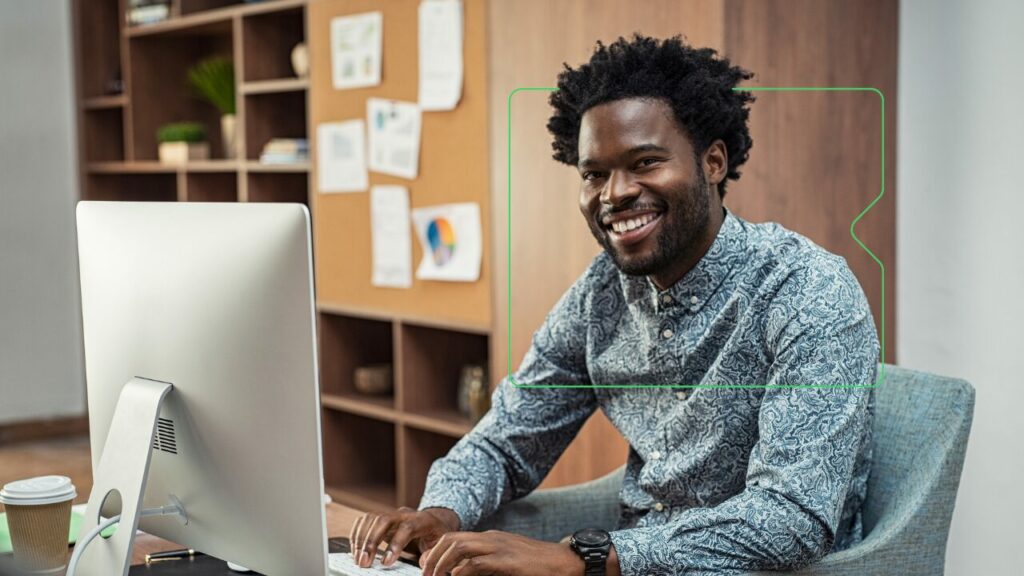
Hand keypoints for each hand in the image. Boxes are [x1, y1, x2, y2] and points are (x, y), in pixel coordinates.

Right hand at [349, 506, 459, 567]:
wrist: (434, 522)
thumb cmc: (437, 536)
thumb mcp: (441, 545)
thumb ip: (432, 553)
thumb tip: (423, 563)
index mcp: (423, 520)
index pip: (407, 527)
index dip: (395, 544)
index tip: (385, 562)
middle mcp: (405, 514)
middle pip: (384, 520)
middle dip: (372, 541)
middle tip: (364, 562)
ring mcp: (392, 514)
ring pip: (372, 519)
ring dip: (361, 539)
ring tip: (358, 559)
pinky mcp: (382, 518)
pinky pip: (365, 520)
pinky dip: (357, 534)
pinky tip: (355, 549)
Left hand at [418, 529, 583, 575]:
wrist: (565, 562)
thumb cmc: (537, 565)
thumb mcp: (507, 562)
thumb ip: (486, 566)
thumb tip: (462, 573)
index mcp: (489, 538)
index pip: (453, 538)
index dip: (434, 552)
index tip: (425, 568)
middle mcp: (491, 538)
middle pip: (451, 539)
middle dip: (433, 557)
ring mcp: (499, 547)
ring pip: (459, 547)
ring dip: (442, 564)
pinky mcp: (507, 561)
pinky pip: (477, 563)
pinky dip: (462, 572)